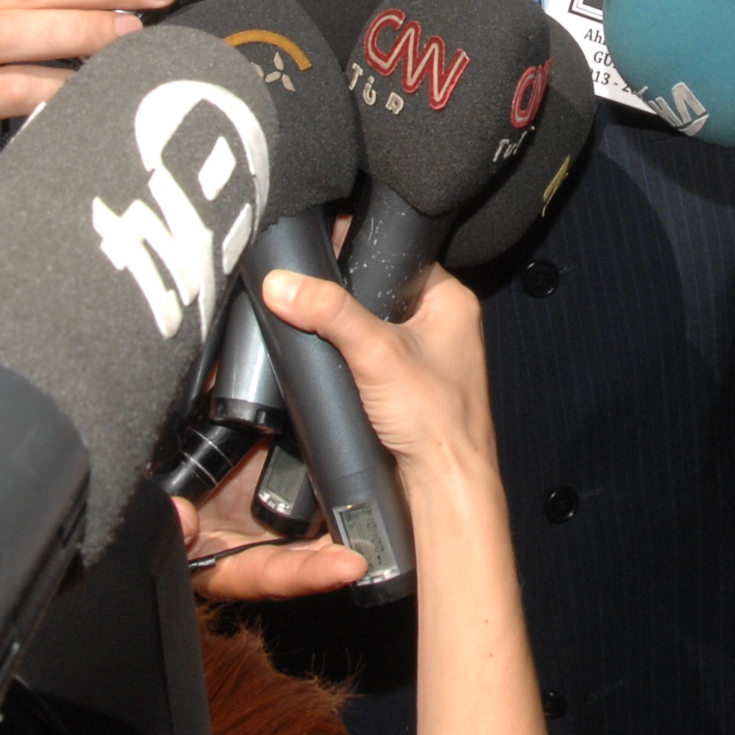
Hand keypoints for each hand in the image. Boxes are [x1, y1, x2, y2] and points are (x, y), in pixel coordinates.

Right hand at [179, 268, 506, 602]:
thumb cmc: (436, 421)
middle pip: (380, 290)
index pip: (400, 254)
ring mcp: (424, 356)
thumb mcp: (375, 353)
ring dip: (343, 329)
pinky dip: (347, 357)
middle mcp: (442, 323)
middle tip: (308, 290)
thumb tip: (284, 282)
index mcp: (450, 300)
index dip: (360, 249)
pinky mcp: (406, 386)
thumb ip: (329, 313)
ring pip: (371, 325)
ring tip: (312, 323)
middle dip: (343, 294)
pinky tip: (326, 360)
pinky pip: (368, 356)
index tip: (320, 248)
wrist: (444, 485)